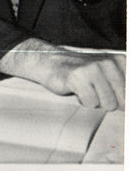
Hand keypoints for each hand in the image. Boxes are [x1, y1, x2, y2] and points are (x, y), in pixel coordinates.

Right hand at [0, 38, 125, 110]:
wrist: (50, 62)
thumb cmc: (83, 74)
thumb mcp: (109, 77)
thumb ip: (125, 91)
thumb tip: (129, 109)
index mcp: (121, 61)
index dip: (123, 102)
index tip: (109, 94)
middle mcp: (110, 62)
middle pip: (124, 102)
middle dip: (109, 102)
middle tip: (95, 90)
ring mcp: (94, 67)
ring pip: (109, 104)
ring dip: (96, 101)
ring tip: (86, 88)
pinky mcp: (78, 76)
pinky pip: (91, 103)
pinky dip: (83, 100)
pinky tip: (76, 88)